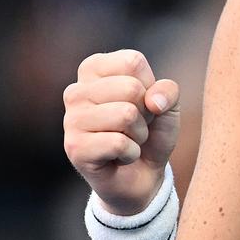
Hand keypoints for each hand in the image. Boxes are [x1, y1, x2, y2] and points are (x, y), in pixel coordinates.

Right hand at [63, 47, 181, 214]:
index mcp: (93, 69)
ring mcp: (71, 119)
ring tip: (127, 141)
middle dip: (145, 114)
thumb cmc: (150, 133)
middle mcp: (76, 90)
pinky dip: (131, 153)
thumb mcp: (168, 106)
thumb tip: (153, 101)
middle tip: (134, 128)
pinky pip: (119, 143)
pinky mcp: (75, 147)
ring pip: (125, 115)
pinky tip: (119, 157)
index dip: (149, 86)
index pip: (132, 62)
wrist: (141, 177)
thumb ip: (168, 91)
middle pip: (130, 88)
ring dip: (139, 135)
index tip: (141, 104)